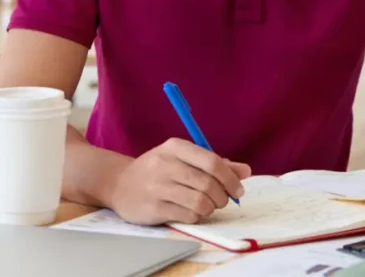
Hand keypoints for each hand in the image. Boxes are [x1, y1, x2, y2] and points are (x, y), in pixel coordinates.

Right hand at [109, 138, 251, 224]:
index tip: (238, 189)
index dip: (230, 178)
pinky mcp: (152, 208)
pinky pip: (187, 215)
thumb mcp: (183, 159)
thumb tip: (245, 171)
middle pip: (208, 184)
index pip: (212, 162)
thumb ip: (215, 164)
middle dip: (222, 196)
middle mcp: (165, 164)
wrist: (119, 183)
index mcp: (176, 147)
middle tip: (223, 201)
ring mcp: (157, 187)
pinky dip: (196, 216)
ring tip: (207, 206)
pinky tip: (191, 212)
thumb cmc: (158, 170)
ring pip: (200, 202)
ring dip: (210, 207)